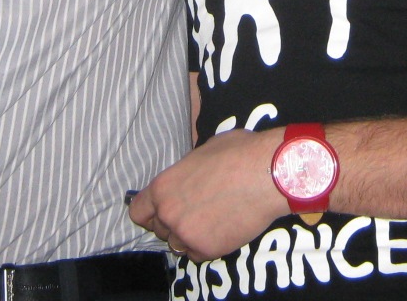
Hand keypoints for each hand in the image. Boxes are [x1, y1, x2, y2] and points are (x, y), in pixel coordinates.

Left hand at [129, 127, 286, 260]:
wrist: (268, 174)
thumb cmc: (239, 154)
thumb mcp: (202, 152)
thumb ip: (186, 172)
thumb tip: (188, 177)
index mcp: (163, 186)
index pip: (138, 211)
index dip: (150, 212)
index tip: (160, 212)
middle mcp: (168, 213)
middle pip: (159, 229)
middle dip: (174, 223)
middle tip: (195, 213)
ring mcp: (186, 234)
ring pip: (177, 244)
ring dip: (189, 236)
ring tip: (210, 221)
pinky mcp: (207, 249)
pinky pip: (197, 254)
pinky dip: (207, 246)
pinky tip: (221, 230)